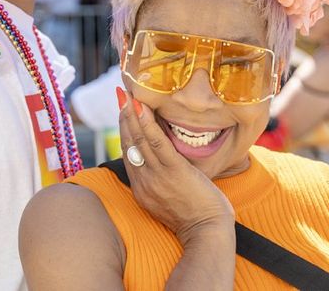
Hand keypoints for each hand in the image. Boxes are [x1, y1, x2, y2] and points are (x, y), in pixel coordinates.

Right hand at [116, 88, 233, 243]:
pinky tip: (142, 108)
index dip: (124, 130)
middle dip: (124, 118)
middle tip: (120, 96)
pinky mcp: (173, 172)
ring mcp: (157, 177)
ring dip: (131, 115)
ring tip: (127, 96)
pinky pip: (157, 144)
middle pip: (129, 144)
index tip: (123, 111)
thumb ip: (161, 180)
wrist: (207, 233)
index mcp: (142, 188)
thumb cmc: (195, 217)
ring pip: (139, 141)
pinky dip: (148, 125)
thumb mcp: (169, 198)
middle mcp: (144, 182)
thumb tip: (163, 161)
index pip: (129, 154)